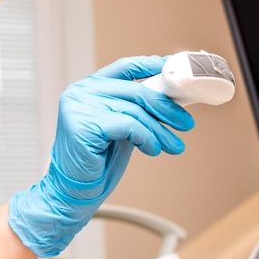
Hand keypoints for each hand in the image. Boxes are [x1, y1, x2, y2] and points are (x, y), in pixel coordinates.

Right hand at [9, 55, 194, 256]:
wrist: (73, 191)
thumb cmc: (97, 161)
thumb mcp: (121, 127)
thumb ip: (136, 109)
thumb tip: (170, 100)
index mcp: (89, 87)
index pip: (124, 67)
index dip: (152, 66)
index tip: (174, 71)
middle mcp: (81, 92)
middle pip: (135, 90)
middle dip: (165, 107)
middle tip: (185, 123)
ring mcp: (79, 106)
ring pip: (134, 111)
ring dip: (159, 131)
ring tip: (172, 145)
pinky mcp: (83, 125)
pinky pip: (127, 126)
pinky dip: (146, 138)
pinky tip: (152, 150)